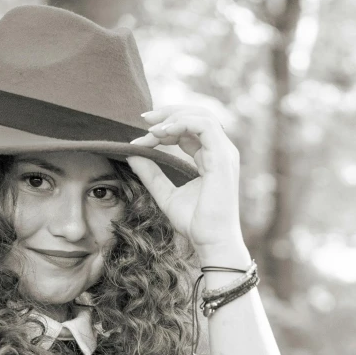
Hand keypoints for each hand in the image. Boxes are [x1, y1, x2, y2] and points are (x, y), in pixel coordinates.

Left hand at [127, 105, 243, 253]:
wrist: (211, 242)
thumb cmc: (195, 224)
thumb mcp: (165, 194)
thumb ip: (151, 174)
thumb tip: (131, 155)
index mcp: (210, 158)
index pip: (189, 130)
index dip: (164, 128)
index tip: (139, 137)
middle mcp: (220, 151)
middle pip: (197, 116)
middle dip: (169, 112)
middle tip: (143, 118)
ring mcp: (224, 153)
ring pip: (202, 115)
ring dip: (173, 116)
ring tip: (150, 128)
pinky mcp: (223, 157)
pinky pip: (204, 126)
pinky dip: (182, 123)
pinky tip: (161, 133)